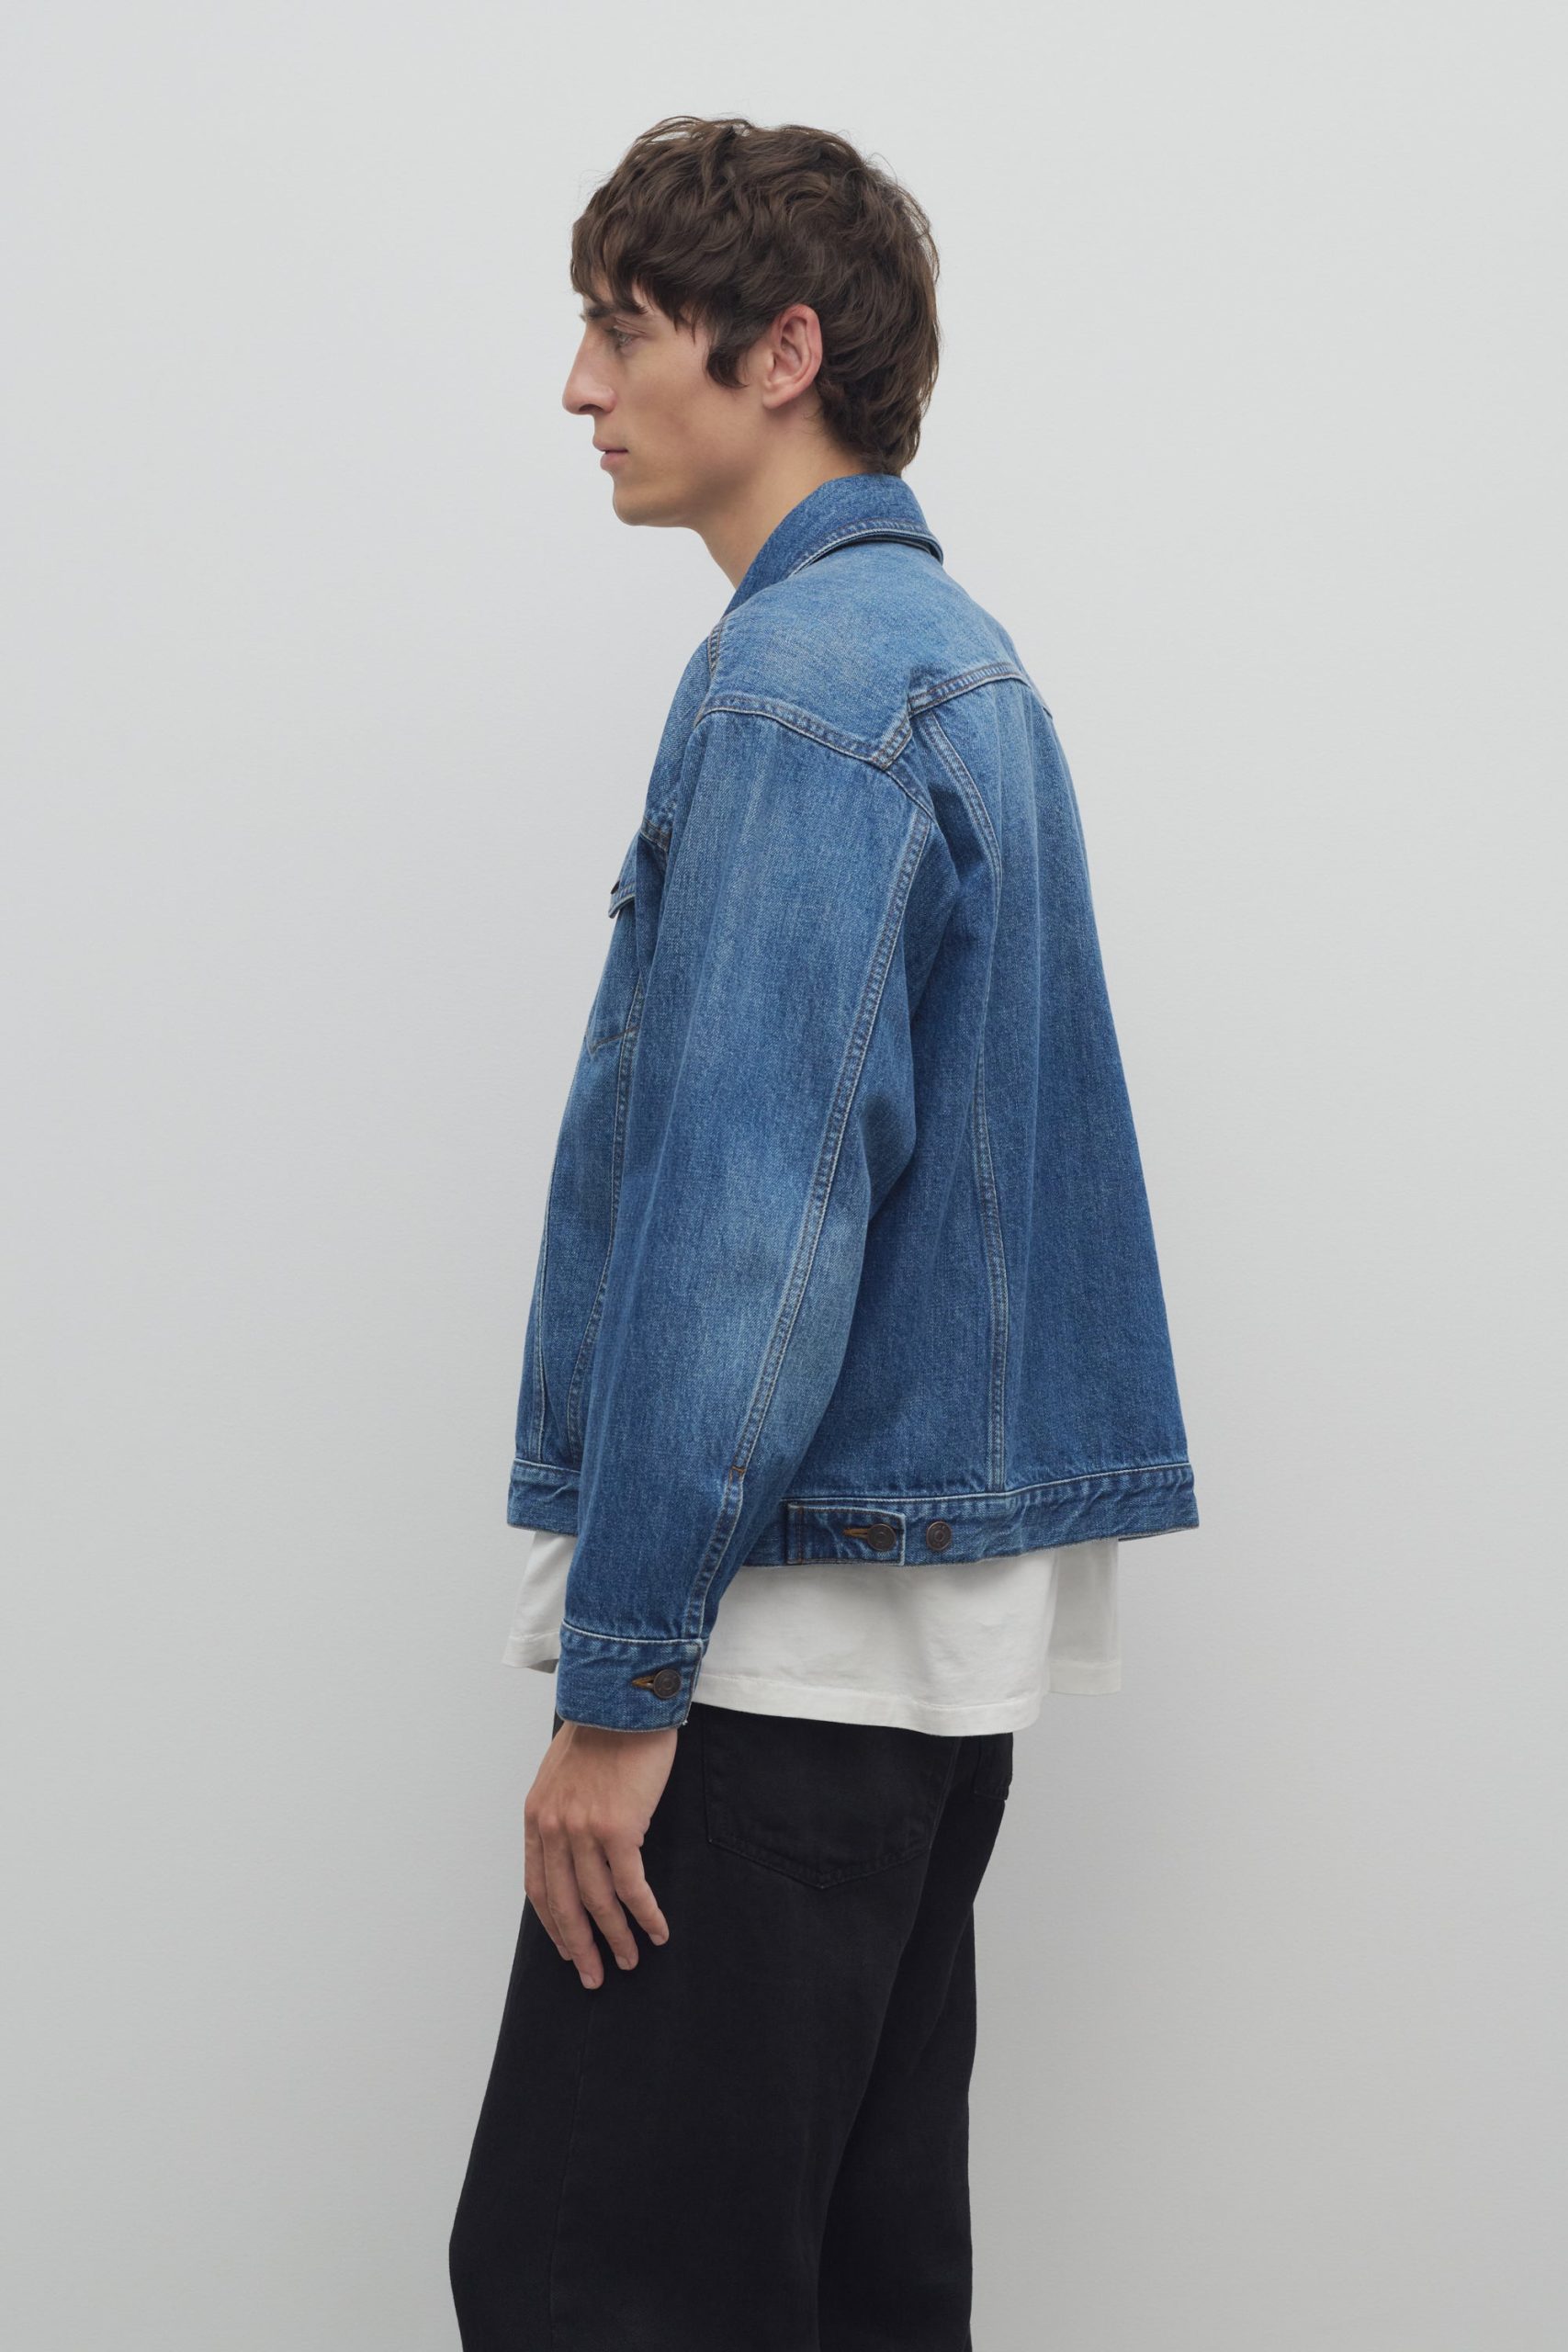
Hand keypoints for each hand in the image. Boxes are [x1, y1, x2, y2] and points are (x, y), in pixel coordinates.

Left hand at [524, 1718, 676, 1986]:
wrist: (623, 1701)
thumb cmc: (601, 1730)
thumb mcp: (562, 1773)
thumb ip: (563, 1809)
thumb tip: (576, 1845)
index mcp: (537, 1817)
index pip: (538, 1886)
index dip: (553, 1924)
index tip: (567, 1948)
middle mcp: (554, 1829)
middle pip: (564, 1905)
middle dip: (580, 1947)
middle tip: (594, 1976)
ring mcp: (584, 1831)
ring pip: (598, 1903)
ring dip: (616, 1938)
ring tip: (631, 1960)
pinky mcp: (619, 1829)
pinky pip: (631, 1887)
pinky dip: (644, 1915)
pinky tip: (657, 1930)